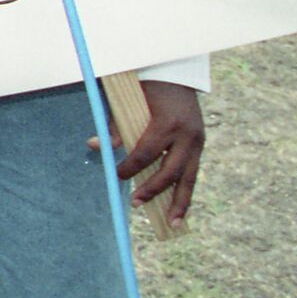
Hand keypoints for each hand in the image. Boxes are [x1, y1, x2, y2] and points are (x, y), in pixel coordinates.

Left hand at [94, 81, 204, 220]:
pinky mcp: (201, 145)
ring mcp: (197, 141)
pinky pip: (193, 173)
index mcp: (167, 123)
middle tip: (135, 204)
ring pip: (190, 177)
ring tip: (173, 224)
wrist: (176, 73)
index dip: (131, 167)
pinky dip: (186, 191)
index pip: (146, 153)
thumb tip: (95, 146)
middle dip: (153, 190)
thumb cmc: (146, 87)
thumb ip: (115, 127)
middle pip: (170, 170)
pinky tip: (180, 210)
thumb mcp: (129, 103)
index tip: (118, 175)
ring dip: (180, 202)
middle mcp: (187, 135)